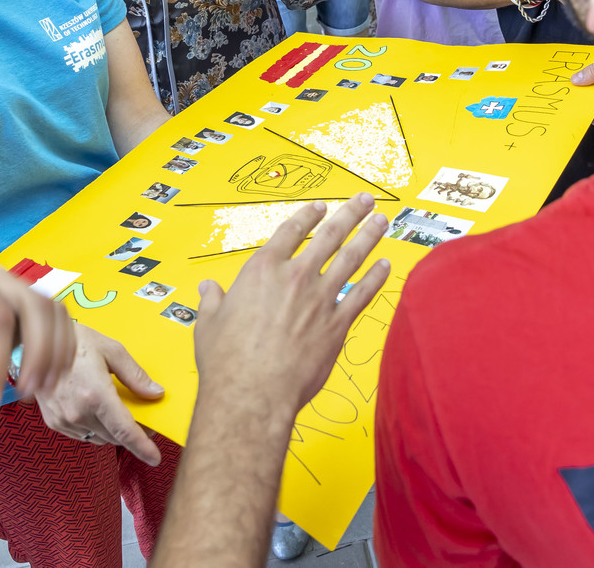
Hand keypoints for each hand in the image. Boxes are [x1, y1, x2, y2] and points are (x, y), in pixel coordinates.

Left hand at [0, 261, 76, 407]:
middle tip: (25, 396)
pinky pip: (58, 320)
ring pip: (53, 311)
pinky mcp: (27, 310)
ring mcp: (14, 291)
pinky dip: (62, 348)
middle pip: (34, 307)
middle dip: (37, 354)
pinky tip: (53, 378)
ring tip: (41, 392)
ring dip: (55, 352)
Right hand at [36, 325, 164, 463]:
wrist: (38, 344)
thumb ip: (135, 376)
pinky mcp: (54, 422)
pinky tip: (97, 410)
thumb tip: (156, 393)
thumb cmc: (78, 342)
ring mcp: (64, 420)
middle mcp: (78, 412)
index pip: (124, 431)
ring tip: (119, 412)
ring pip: (100, 438)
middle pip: (115, 437)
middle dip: (132, 433)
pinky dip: (95, 428)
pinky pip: (83, 435)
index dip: (142, 447)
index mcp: (96, 394)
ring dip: (113, 431)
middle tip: (144, 419)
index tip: (155, 458)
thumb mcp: (113, 351)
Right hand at [194, 195, 390, 417]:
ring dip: (369, 237)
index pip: (290, 231)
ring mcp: (320, 299)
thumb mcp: (208, 323)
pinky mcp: (337, 325)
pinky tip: (385, 266)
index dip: (307, 216)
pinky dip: (375, 279)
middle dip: (350, 214)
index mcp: (262, 270)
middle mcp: (295, 277)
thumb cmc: (227, 361)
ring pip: (351, 259)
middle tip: (364, 200)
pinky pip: (362, 295)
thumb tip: (207, 289)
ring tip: (382, 221)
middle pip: (329, 236)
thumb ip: (212, 300)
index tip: (320, 206)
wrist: (252, 392)